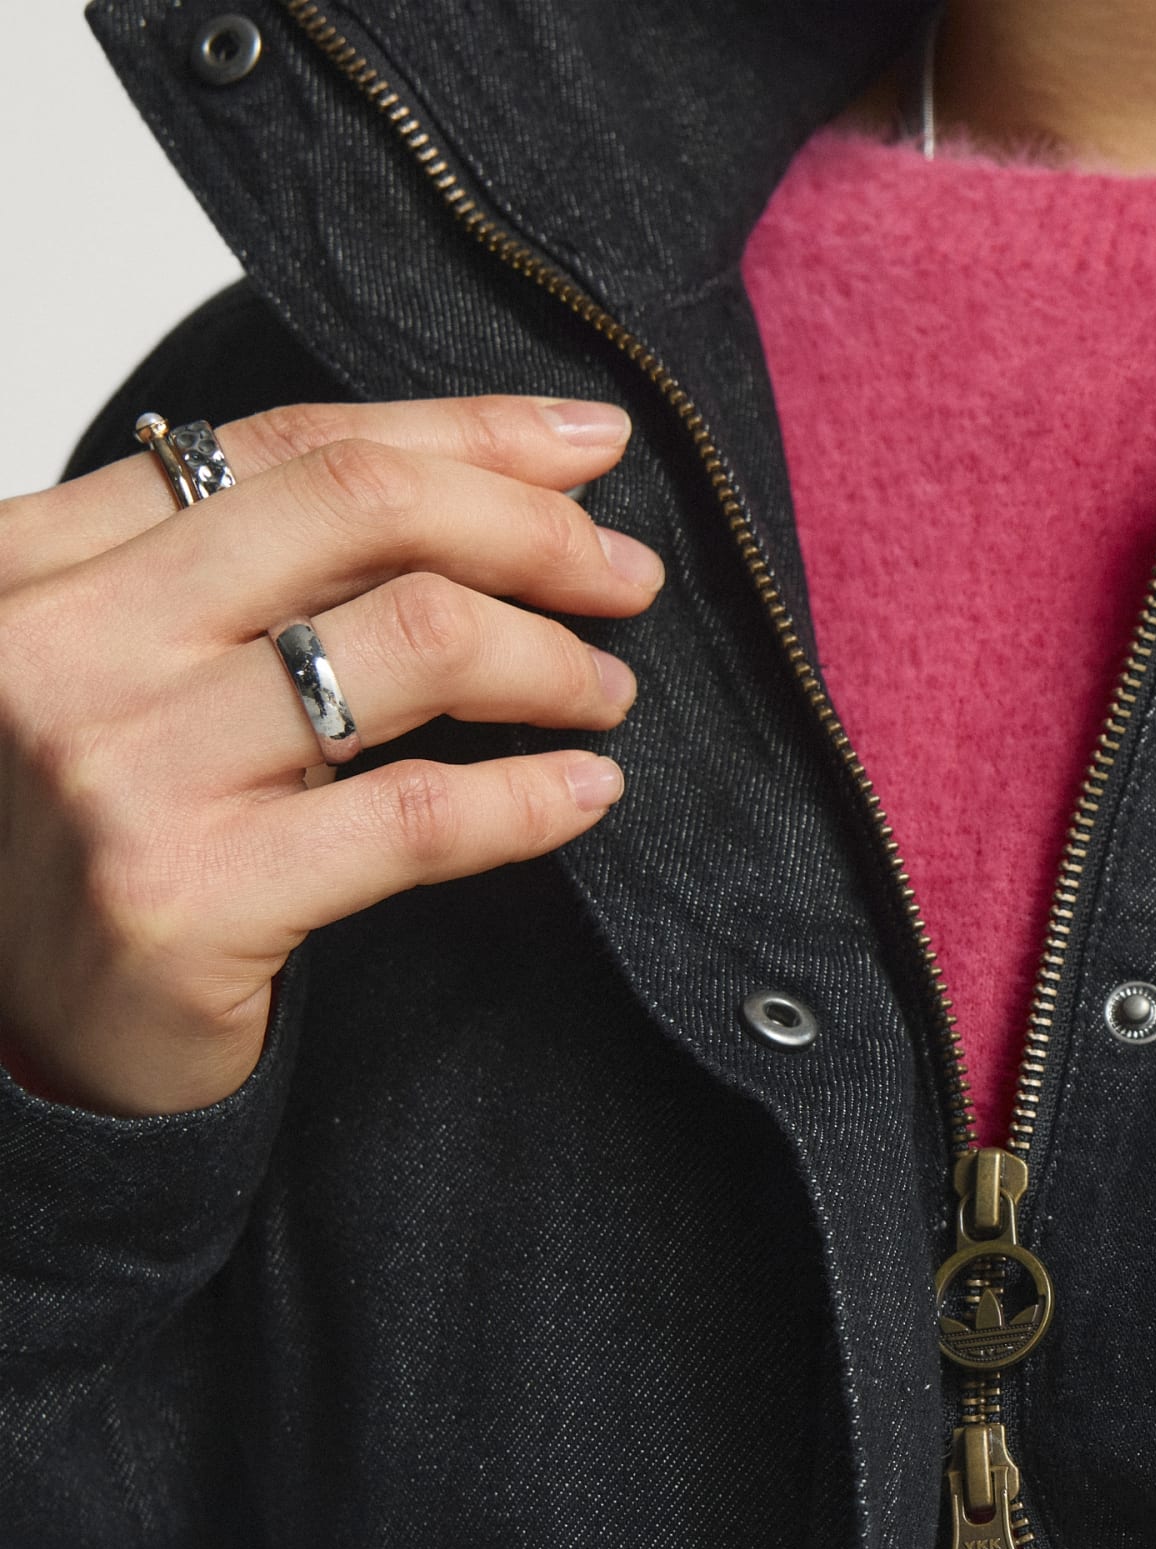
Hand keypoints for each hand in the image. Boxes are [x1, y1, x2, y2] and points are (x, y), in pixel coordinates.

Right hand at [0, 396, 662, 1115]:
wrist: (19, 1041)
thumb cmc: (94, 844)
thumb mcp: (134, 672)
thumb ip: (239, 579)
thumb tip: (473, 488)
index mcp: (40, 557)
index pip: (290, 445)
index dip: (464, 433)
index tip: (590, 445)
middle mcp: (62, 640)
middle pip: (362, 508)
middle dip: (534, 529)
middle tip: (627, 576)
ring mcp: (117, 767)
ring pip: (413, 641)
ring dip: (552, 661)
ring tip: (606, 692)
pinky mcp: (185, 895)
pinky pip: (417, 815)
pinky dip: (532, 797)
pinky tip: (588, 793)